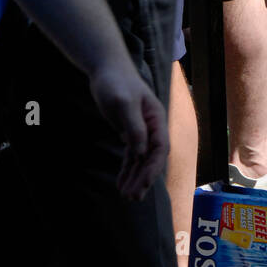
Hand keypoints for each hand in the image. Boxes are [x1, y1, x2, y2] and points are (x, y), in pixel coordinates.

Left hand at [88, 60, 169, 200]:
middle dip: (143, 178)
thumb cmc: (117, 82)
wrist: (107, 69)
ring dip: (134, 178)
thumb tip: (142, 152)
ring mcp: (142, 130)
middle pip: (151, 158)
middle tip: (132, 197)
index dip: (152, 168)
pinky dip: (126, 169)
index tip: (142, 184)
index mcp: (156, 118)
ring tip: (125, 196)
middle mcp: (153, 127)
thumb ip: (135, 127)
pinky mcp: (130, 132)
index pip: (159, 148)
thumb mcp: (124, 103)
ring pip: (141, 159)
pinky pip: (131, 155)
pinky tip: (121, 183)